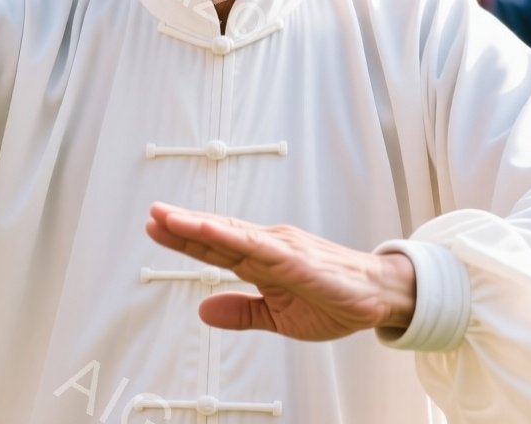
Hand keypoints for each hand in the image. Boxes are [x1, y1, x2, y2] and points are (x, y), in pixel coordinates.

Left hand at [145, 202, 415, 341]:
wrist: (377, 297)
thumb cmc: (333, 299)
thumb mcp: (277, 317)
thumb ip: (241, 312)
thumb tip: (203, 310)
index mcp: (262, 260)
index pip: (216, 247)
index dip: (185, 239)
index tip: (157, 228)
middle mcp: (268, 246)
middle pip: (217, 234)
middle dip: (182, 226)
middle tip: (153, 214)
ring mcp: (280, 248)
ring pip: (231, 234)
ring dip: (198, 226)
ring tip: (168, 219)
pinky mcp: (295, 257)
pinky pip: (256, 246)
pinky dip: (231, 236)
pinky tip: (210, 230)